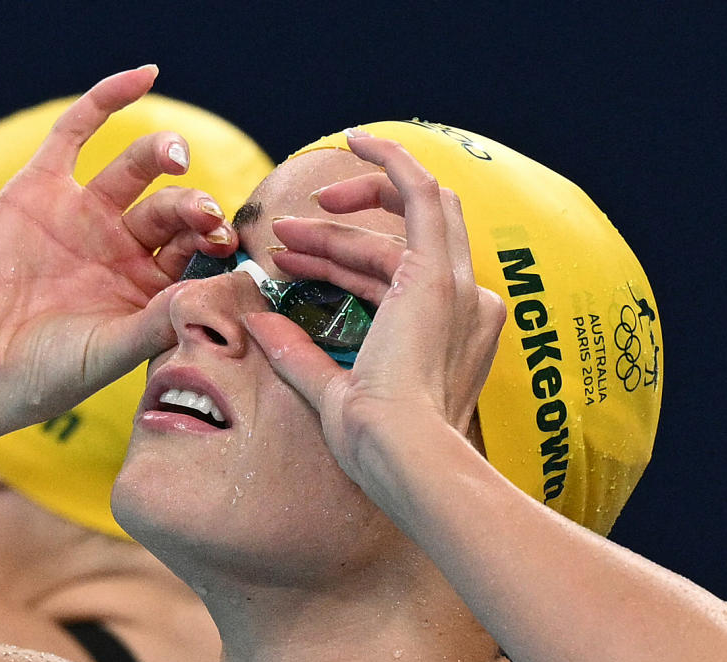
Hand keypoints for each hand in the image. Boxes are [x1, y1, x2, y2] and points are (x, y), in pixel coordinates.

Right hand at [0, 65, 236, 431]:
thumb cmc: (46, 373)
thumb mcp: (111, 351)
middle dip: (193, 206)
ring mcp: (84, 213)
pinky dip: (108, 100)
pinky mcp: (41, 186)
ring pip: (137, 168)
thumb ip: (160, 321)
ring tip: (176, 155)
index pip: (198, 250)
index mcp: (149, 286)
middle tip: (203, 213)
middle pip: (174, 208)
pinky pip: (78, 130)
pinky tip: (144, 77)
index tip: (227, 242)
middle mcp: (122, 246)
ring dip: (164, 153)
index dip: (216, 240)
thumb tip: (211, 293)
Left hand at [244, 131, 504, 491]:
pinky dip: (390, 162)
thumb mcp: (331, 391)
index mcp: (449, 334)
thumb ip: (300, 356)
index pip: (389, 280)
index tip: (292, 261)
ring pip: (407, 217)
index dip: (338, 264)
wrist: (404, 456)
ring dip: (344, 215)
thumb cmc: (376, 446)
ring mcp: (456, 285)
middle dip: (342, 234)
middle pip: (404, 241)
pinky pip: (419, 192)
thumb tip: (261, 324)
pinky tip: (356, 140)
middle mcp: (465, 305)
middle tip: (284, 238)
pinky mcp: (436, 270)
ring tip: (283, 229)